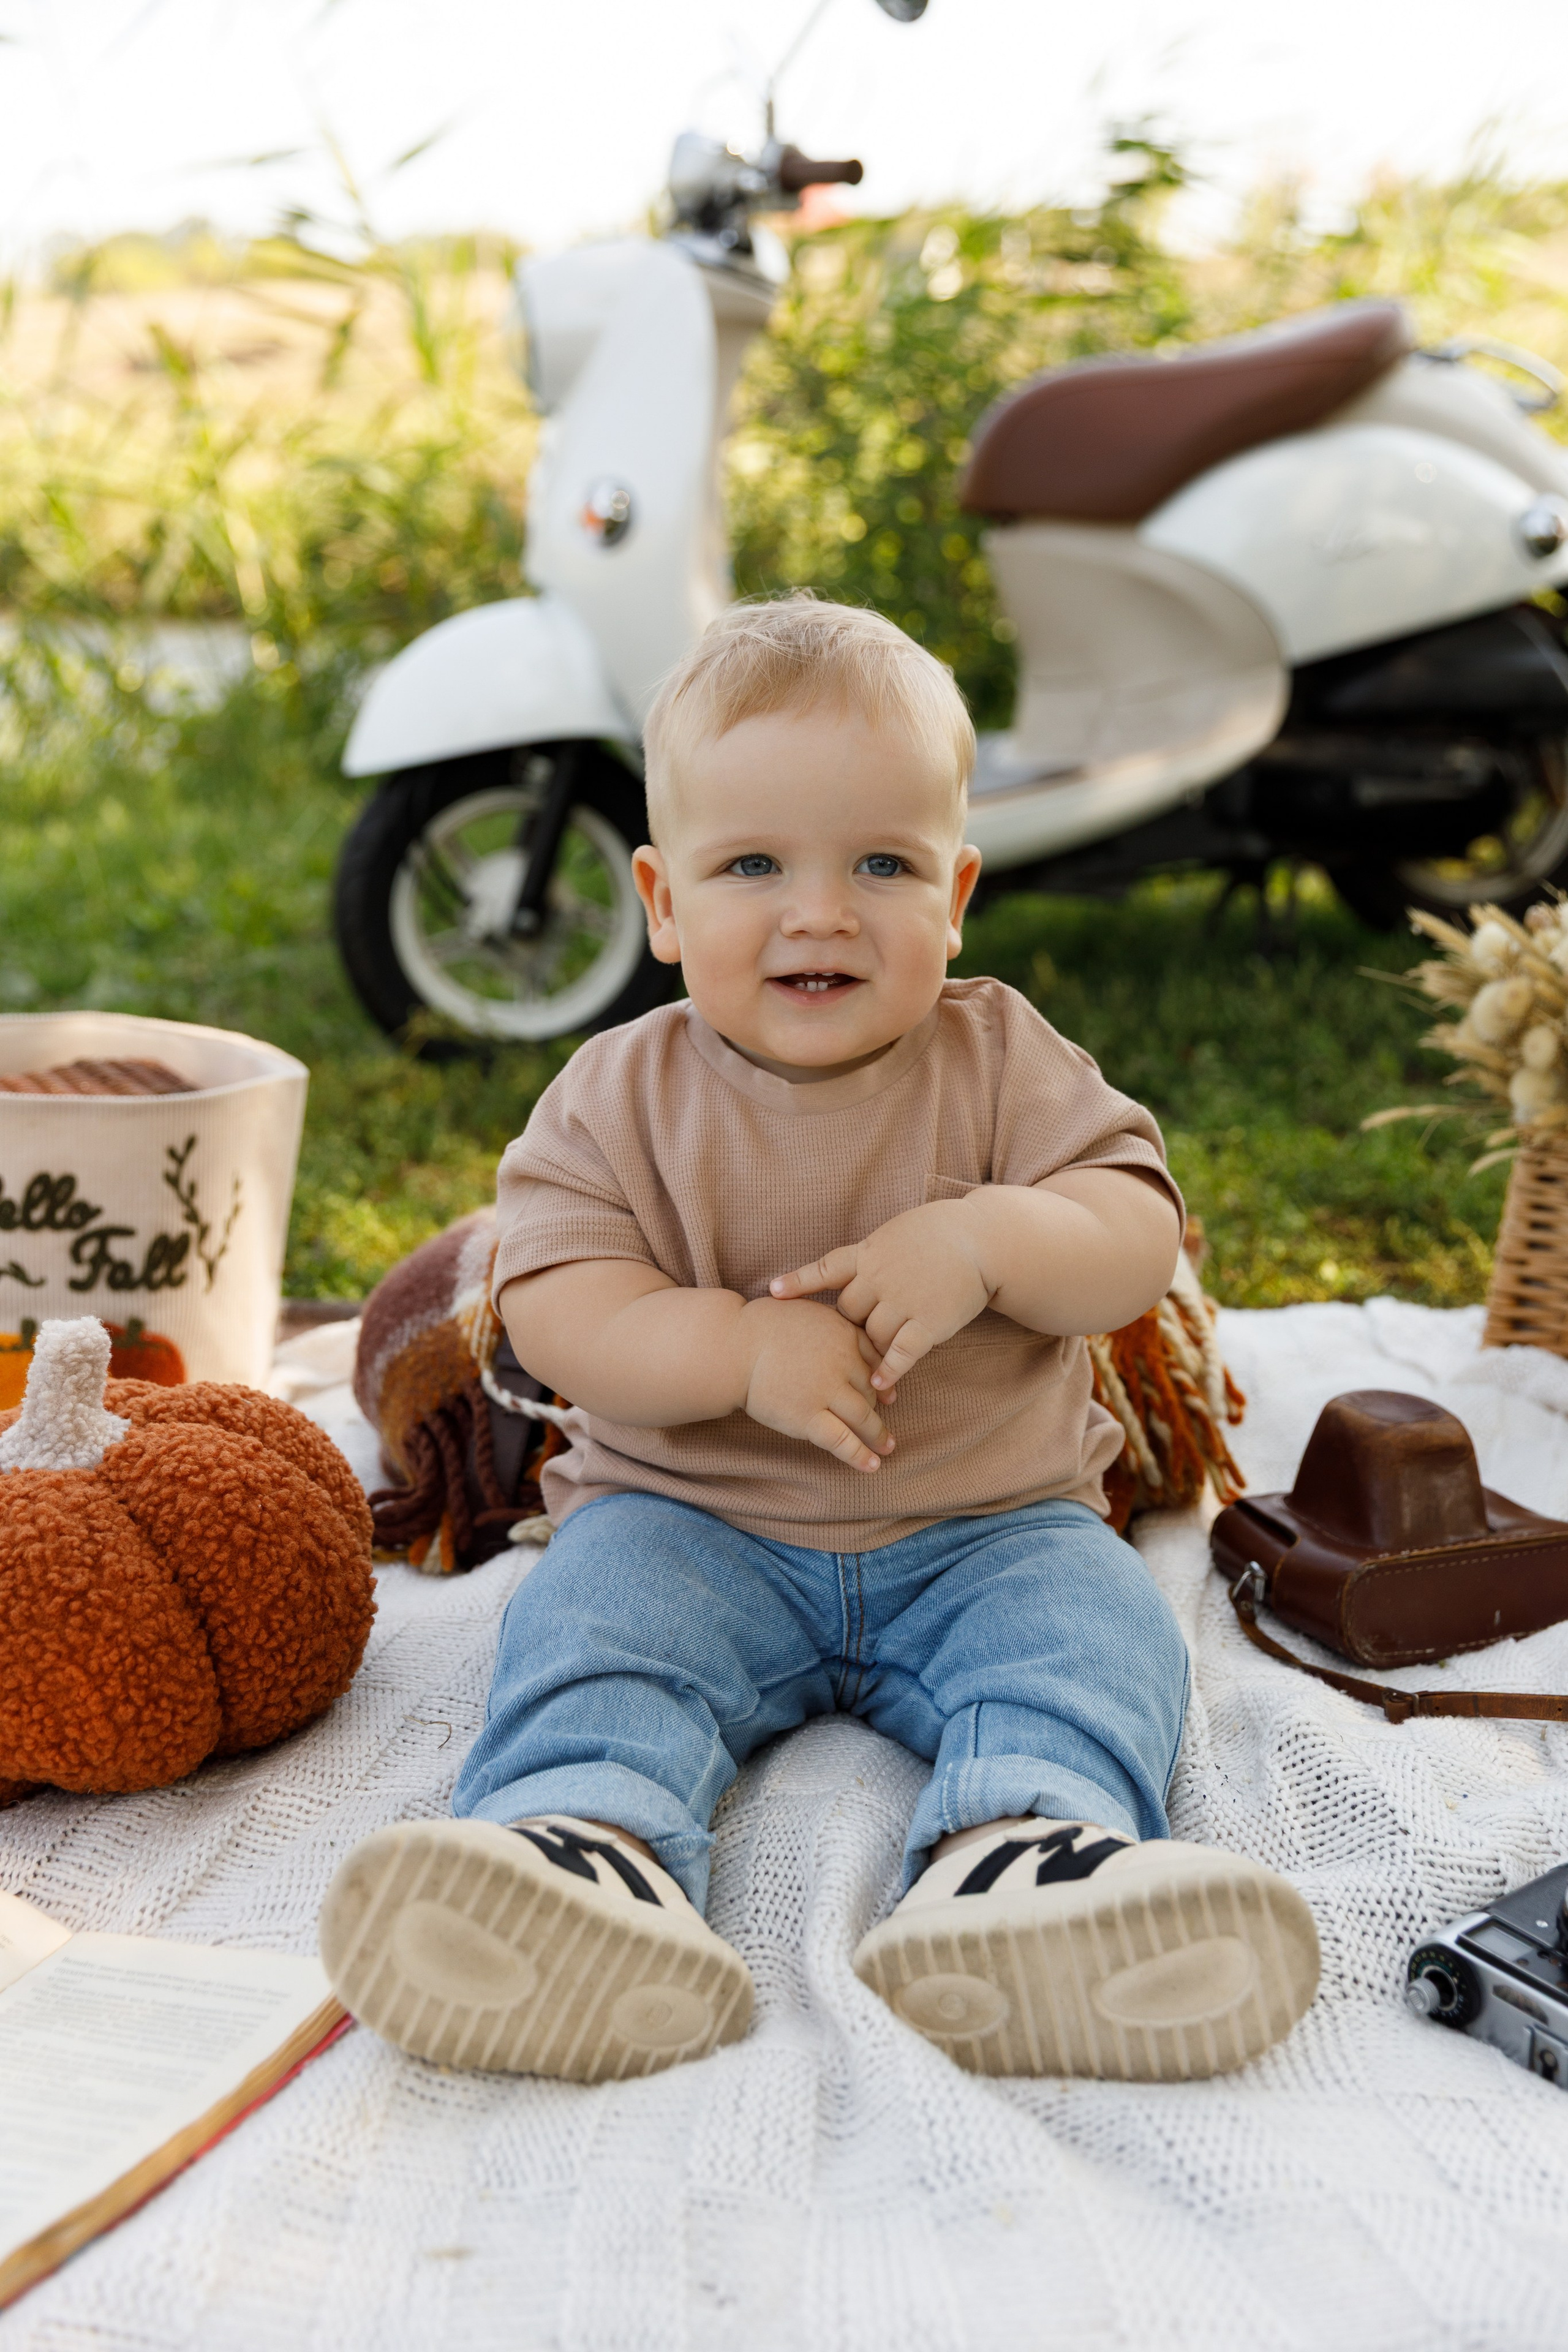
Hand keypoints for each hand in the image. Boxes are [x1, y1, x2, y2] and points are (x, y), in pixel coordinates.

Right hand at [737, 1297, 896, 1473]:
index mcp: (843, 1333)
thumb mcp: (807, 1311)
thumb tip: (852, 1343)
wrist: (733, 1346)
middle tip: (880, 1420)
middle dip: (875, 1406)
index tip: (887, 1394)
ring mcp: (826, 1391)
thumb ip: (833, 1325)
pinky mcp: (808, 1417)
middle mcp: (842, 1362)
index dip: (882, 1380)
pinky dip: (860, 1455)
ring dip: (878, 1435)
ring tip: (887, 1448)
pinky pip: (842, 1440)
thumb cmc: (763, 1327)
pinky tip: (872, 1466)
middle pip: (870, 1390)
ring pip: (864, 1417)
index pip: (875, 1360)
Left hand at [769, 1202, 991, 1387]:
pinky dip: (888, 1370)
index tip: (773, 1291)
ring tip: (873, 1360)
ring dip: (871, 1346)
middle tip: (855, 1336)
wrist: (985, 1239)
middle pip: (847, 1312)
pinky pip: (900, 1353)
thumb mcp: (898, 1232)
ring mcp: (903, 1301)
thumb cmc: (942, 1234)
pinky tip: (879, 1385)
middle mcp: (880, 1277)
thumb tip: (851, 1267)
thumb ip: (873, 1253)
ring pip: (871, 1335)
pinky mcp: (928, 1323)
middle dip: (850, 1324)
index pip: (826, 1269)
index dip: (799, 1282)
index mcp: (870, 1252)